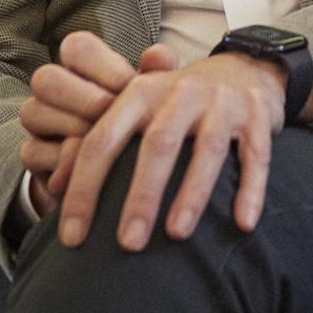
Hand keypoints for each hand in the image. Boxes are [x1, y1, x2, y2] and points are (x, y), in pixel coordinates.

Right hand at [19, 32, 175, 213]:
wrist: (118, 165)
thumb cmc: (138, 117)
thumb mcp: (153, 94)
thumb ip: (157, 72)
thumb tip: (156, 55)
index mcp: (81, 65)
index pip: (76, 47)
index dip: (102, 65)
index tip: (130, 86)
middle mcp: (53, 89)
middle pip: (46, 77)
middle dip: (83, 98)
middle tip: (112, 115)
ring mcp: (39, 121)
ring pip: (33, 112)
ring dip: (72, 127)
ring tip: (105, 142)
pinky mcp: (33, 155)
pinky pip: (34, 151)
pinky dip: (64, 160)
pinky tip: (92, 168)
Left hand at [57, 50, 288, 251]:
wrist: (244, 68)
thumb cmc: (176, 103)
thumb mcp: (136, 109)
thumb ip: (99, 142)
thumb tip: (55, 187)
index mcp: (140, 93)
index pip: (103, 141)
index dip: (85, 189)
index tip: (72, 236)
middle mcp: (181, 93)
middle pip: (157, 146)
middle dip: (141, 197)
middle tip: (128, 244)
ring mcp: (222, 103)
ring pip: (207, 150)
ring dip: (192, 193)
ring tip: (177, 235)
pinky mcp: (257, 115)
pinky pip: (256, 155)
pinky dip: (250, 189)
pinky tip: (243, 223)